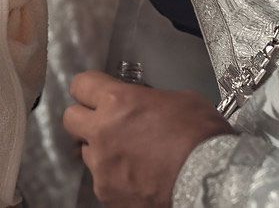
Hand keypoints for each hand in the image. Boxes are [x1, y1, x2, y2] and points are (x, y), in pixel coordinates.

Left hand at [63, 71, 233, 206]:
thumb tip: (143, 102)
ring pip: (86, 153)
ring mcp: (102, 166)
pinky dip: (114, 178)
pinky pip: (102, 180)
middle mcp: (101, 132)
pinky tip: (136, 176)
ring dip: (101, 150)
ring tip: (128, 155)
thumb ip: (149, 98)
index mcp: (117, 102)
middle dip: (85, 118)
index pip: (81, 85)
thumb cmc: (201, 137)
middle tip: (104, 122)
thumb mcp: (179, 99)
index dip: (89, 88)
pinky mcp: (107, 194)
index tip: (95, 92)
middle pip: (70, 118)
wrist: (208, 179)